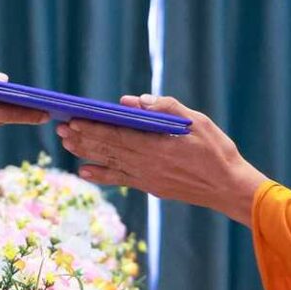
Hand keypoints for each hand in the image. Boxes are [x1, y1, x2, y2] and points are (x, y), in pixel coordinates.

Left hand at [57, 95, 271, 222]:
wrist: (229, 188)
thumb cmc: (217, 151)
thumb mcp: (197, 122)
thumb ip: (166, 108)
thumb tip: (134, 100)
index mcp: (157, 146)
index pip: (117, 135)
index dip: (93, 127)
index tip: (74, 118)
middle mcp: (147, 164)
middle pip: (108, 149)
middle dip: (83, 137)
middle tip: (61, 128)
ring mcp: (147, 178)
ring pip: (110, 163)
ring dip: (86, 153)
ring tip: (66, 143)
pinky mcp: (151, 186)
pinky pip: (120, 179)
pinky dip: (101, 175)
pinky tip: (85, 171)